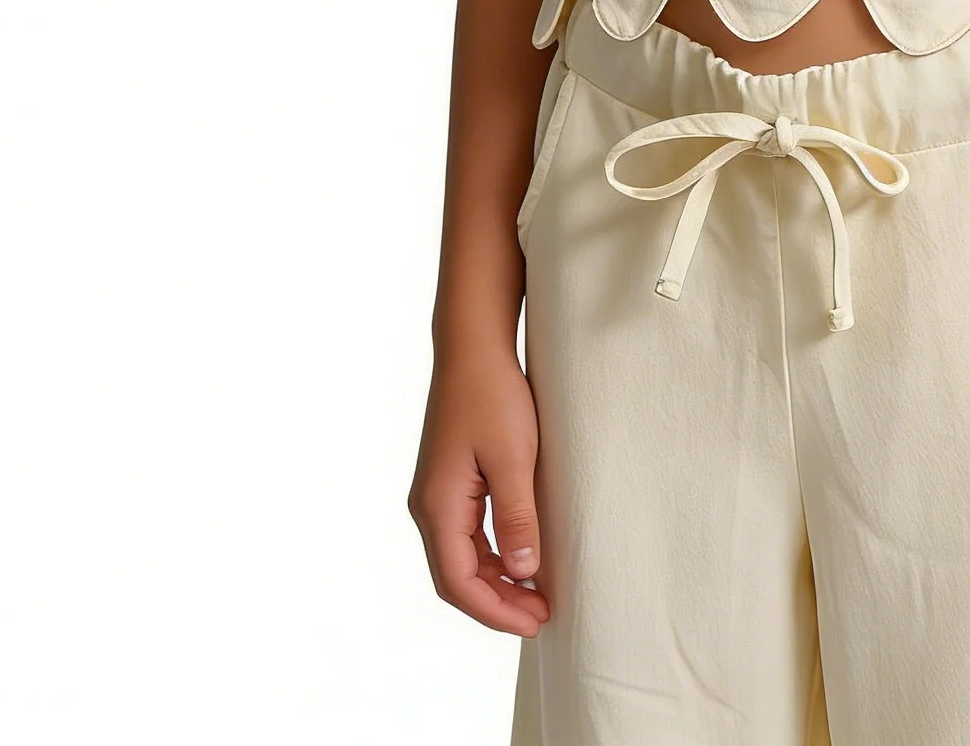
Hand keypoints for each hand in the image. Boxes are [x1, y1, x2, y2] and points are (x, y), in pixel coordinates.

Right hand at [408, 340, 550, 636]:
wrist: (473, 347)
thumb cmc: (493, 395)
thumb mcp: (514, 457)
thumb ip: (518, 516)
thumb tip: (523, 571)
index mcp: (438, 505)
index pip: (458, 582)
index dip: (494, 610)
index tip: (534, 622)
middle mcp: (428, 506)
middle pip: (456, 576)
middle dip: (497, 603)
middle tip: (541, 615)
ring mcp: (437, 494)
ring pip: (461, 558)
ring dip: (496, 581)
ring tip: (536, 595)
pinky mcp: (450, 482)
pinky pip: (467, 534)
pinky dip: (492, 555)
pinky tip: (521, 558)